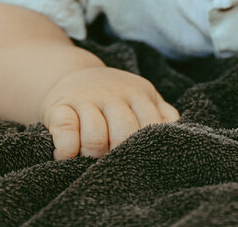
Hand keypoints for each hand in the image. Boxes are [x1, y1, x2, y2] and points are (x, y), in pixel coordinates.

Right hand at [40, 67, 178, 159]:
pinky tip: (68, 156)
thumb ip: (161, 113)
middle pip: (124, 133)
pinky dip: (67, 151)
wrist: (72, 74)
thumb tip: (179, 135)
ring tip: (90, 160)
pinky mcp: (58, 106)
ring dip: (93, 156)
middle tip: (114, 164)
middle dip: (120, 155)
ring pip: (95, 137)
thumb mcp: (141, 97)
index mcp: (138, 93)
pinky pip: (66, 133)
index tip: (140, 161)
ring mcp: (85, 98)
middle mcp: (112, 93)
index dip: (145, 148)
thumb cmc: (114, 96)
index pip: (151, 125)